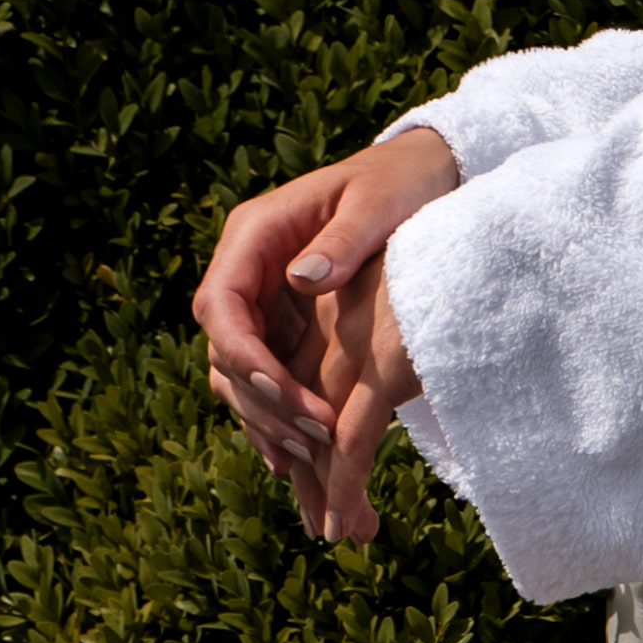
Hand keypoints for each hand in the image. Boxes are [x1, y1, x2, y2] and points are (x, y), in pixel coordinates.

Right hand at [194, 122, 458, 549]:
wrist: (421, 179)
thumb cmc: (403, 183)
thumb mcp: (380, 203)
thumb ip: (344, 240)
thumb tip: (302, 279)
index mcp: (256, 234)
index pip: (220, 306)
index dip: (244, 358)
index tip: (288, 396)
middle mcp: (247, 271)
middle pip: (225, 351)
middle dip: (262, 401)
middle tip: (314, 440)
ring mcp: (263, 302)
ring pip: (240, 376)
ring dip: (269, 421)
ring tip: (310, 462)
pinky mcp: (286, 327)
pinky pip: (269, 382)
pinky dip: (282, 419)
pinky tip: (306, 462)